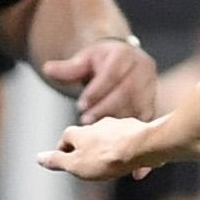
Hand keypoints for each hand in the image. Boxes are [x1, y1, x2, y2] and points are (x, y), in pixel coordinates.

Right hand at [38, 115, 161, 183]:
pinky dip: (128, 154)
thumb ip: (57, 161)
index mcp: (80, 132)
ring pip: (109, 139)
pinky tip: (135, 171)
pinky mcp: (137, 131)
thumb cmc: (107, 157)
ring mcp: (118, 126)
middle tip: (88, 167)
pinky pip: (130, 144)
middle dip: (87, 151)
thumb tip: (39, 157)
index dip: (63, 151)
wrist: (142, 147)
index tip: (64, 161)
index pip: (65, 138)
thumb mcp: (76, 165)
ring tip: (111, 167)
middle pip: (88, 137)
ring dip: (108, 151)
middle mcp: (98, 125)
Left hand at [41, 37, 157, 123]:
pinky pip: (144, 119)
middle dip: (105, 109)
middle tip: (85, 122)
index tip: (81, 106)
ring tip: (97, 134)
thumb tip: (47, 69)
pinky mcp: (152, 102)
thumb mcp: (83, 60)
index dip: (97, 91)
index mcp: (125, 54)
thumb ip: (68, 68)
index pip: (112, 73)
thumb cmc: (99, 62)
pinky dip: (132, 133)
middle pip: (127, 91)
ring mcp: (150, 86)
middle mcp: (143, 68)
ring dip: (117, 122)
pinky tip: (118, 145)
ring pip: (137, 106)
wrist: (120, 63)